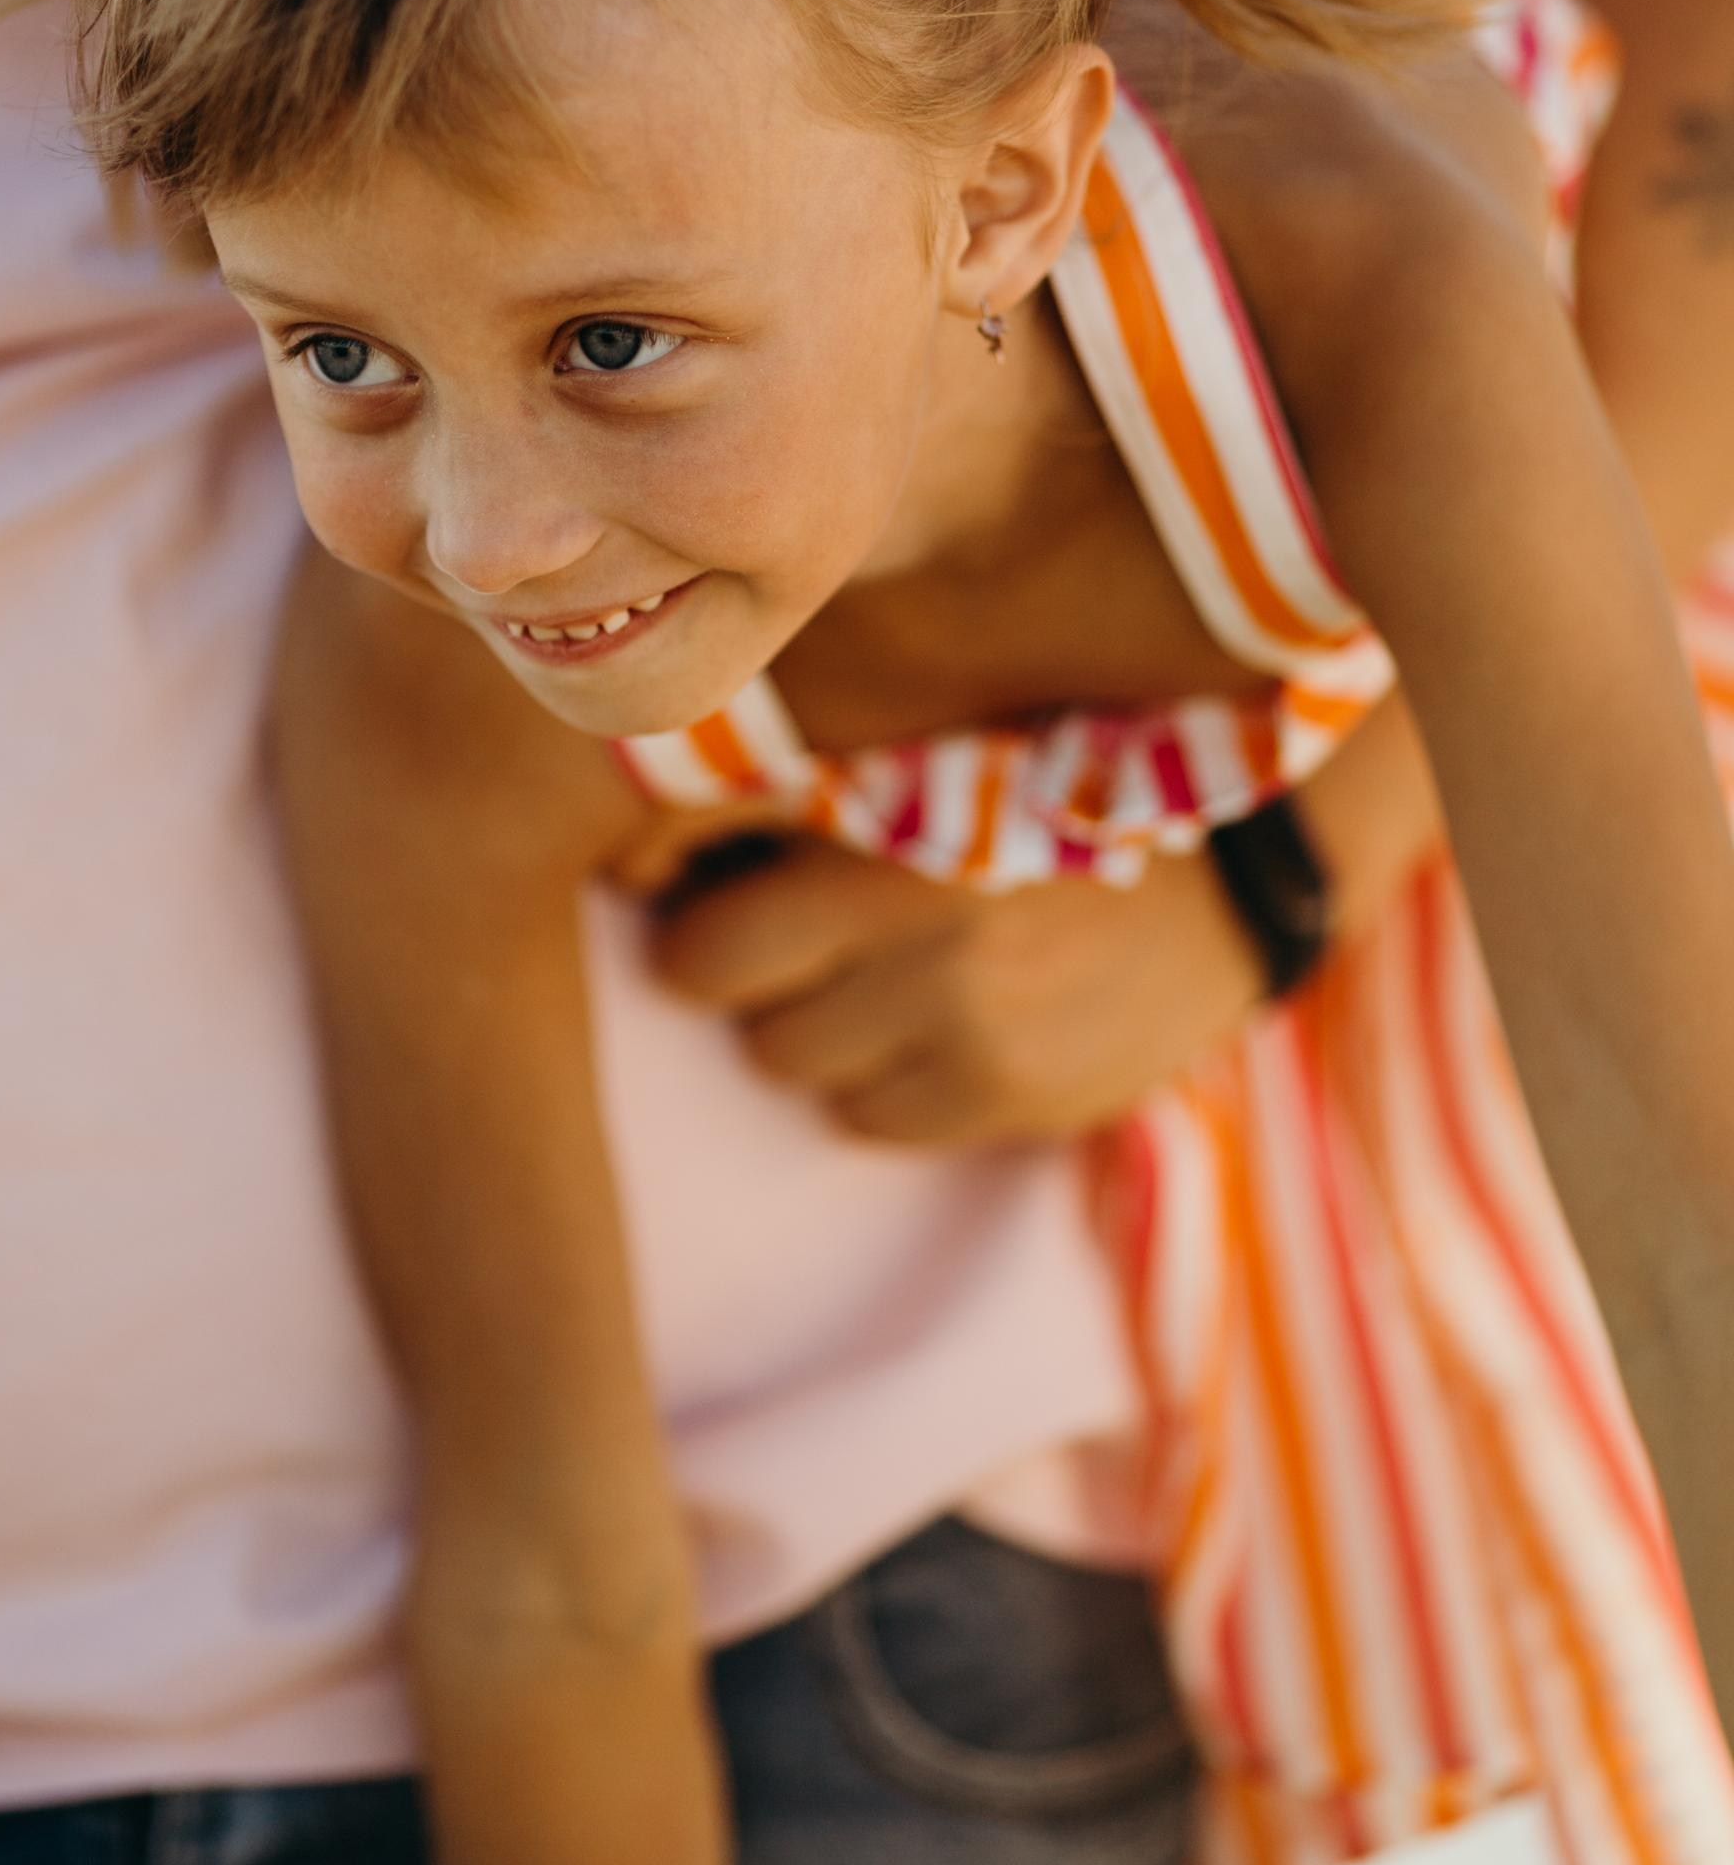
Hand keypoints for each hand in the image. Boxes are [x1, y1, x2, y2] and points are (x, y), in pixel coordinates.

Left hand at [646, 834, 1263, 1144]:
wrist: (1236, 865)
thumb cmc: (1043, 784)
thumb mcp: (923, 745)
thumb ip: (783, 789)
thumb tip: (629, 854)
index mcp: (876, 811)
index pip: (695, 931)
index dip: (694, 913)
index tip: (723, 890)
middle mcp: (912, 917)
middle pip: (726, 999)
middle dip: (744, 973)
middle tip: (796, 937)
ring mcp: (964, 1018)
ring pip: (792, 1066)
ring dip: (820, 1026)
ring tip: (888, 970)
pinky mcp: (1012, 1096)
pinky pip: (873, 1119)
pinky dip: (889, 1082)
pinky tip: (947, 1020)